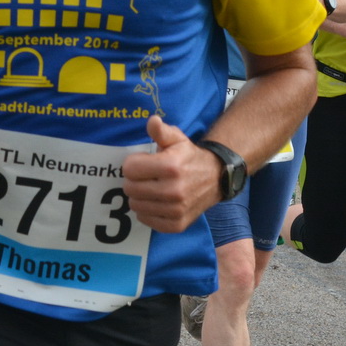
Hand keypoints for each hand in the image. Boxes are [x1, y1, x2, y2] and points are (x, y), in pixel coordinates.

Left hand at [122, 116, 220, 233]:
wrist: (216, 178)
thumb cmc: (190, 157)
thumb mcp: (177, 139)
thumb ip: (161, 131)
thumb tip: (153, 121)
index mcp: (171, 166)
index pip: (129, 169)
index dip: (133, 163)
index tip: (144, 162)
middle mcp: (174, 190)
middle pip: (129, 189)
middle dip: (134, 180)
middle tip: (146, 176)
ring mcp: (176, 210)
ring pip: (135, 206)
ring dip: (139, 197)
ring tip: (151, 188)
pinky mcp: (177, 224)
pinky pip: (146, 220)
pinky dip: (147, 212)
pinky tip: (156, 202)